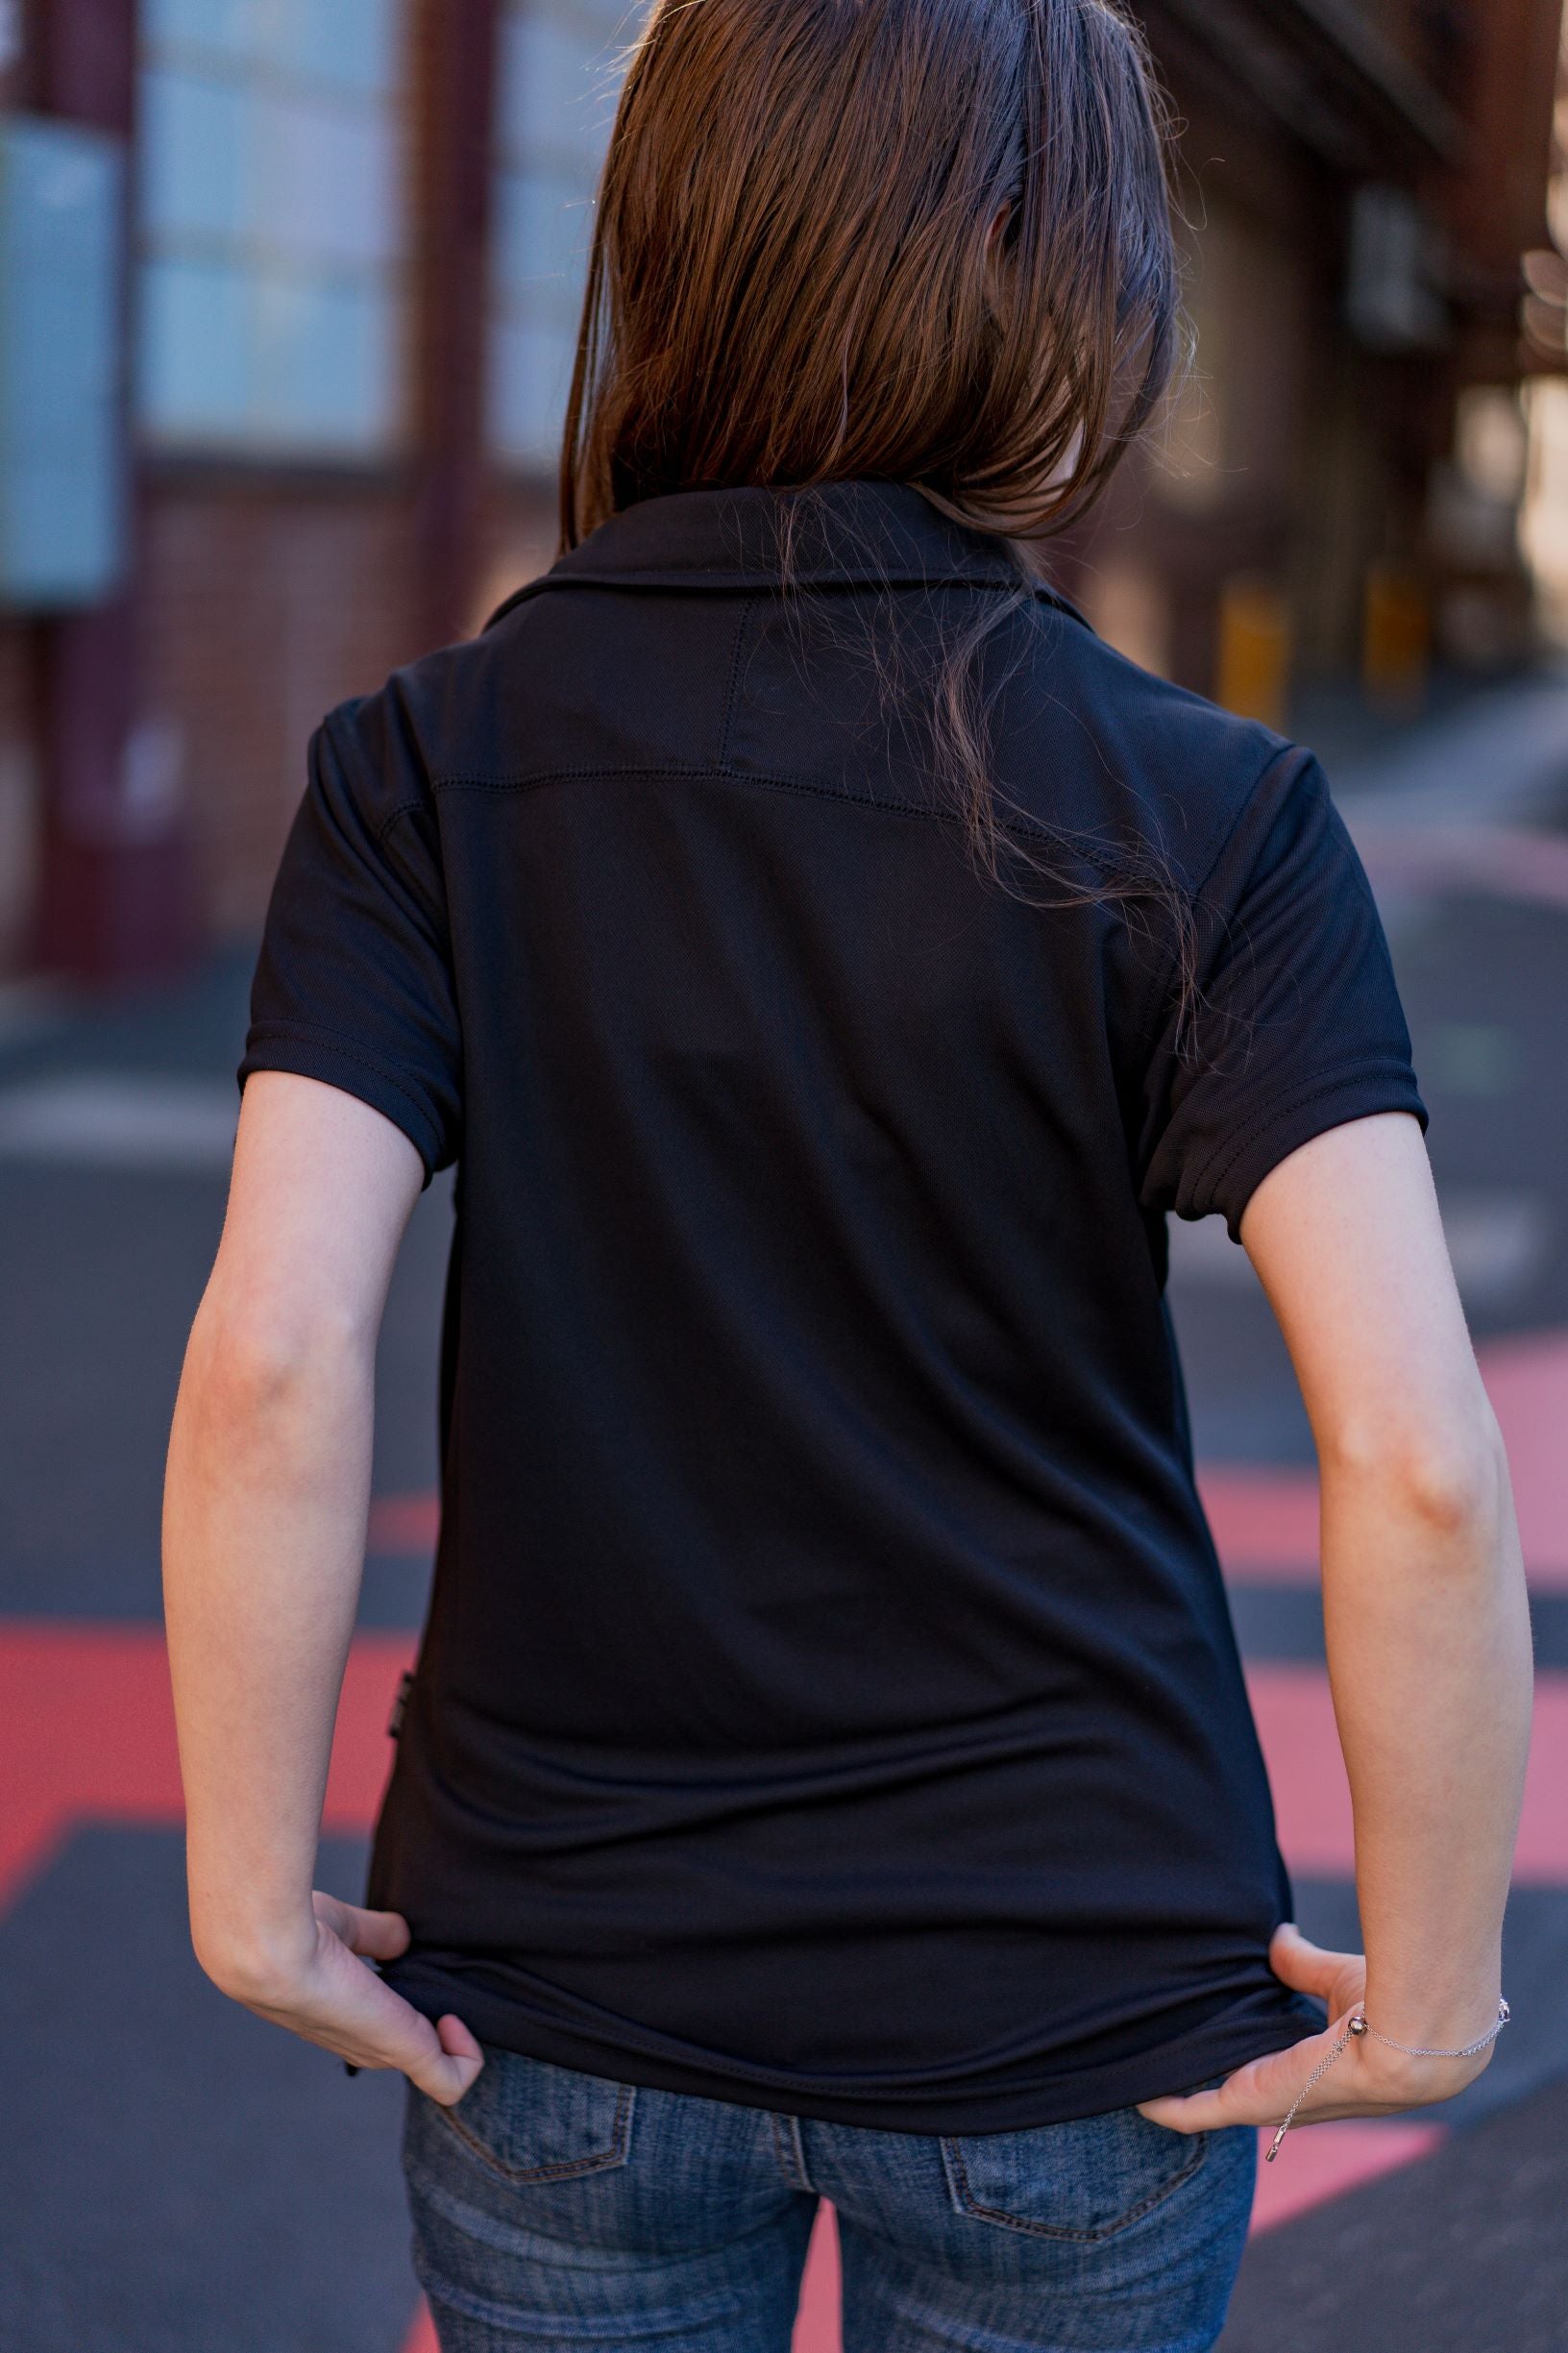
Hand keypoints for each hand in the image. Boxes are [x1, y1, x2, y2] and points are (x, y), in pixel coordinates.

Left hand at [200, 1890, 483, 2105]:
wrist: (272, 1949)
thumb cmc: (292, 1931)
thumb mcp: (342, 1927)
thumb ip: (373, 1934)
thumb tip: (402, 1937)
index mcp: (342, 2018)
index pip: (380, 2031)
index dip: (410, 2006)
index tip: (415, 1970)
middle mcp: (360, 2043)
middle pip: (411, 2051)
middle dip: (439, 2025)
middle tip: (444, 1988)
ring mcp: (382, 2051)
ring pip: (432, 2066)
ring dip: (457, 2041)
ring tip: (452, 2005)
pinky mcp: (404, 2049)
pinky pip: (451, 2080)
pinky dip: (468, 2056)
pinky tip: (456, 2020)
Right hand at [1135, 1922, 1493, 2136]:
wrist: (1406, 2039)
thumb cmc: (1388, 2008)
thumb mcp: (1336, 1980)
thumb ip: (1302, 1965)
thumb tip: (1278, 1937)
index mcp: (1314, 2070)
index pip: (1270, 2069)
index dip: (1240, 2054)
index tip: (1208, 2029)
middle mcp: (1289, 2095)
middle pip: (1234, 2088)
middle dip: (1200, 2074)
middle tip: (1160, 2046)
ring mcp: (1268, 2103)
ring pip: (1209, 2102)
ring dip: (1175, 2090)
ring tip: (1140, 2066)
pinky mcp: (1250, 2101)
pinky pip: (1195, 2112)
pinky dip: (1165, 2106)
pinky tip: (1137, 2094)